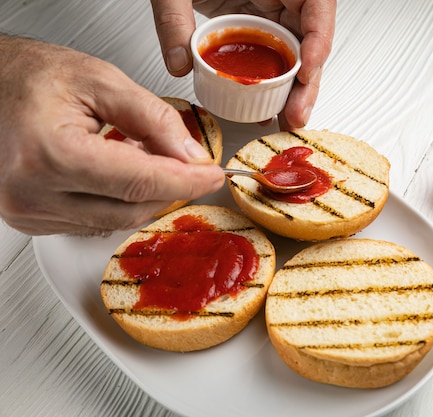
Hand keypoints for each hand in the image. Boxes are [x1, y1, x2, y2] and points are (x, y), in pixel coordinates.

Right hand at [0, 36, 224, 235]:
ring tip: (150, 161)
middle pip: (131, 209)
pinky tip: (121, 176)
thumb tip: (191, 156)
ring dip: (145, 196)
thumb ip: (154, 119)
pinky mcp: (31, 220)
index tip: (213, 175)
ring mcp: (28, 212)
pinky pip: (93, 222)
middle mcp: (32, 192)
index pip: (139, 182)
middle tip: (195, 168)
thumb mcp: (102, 81)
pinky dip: (118, 202)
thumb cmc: (31, 77)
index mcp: (50, 153)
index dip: (186, 181)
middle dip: (171, 189)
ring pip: (115, 221)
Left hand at [150, 0, 335, 129]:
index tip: (307, 71)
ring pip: (297, 53)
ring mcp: (274, 10)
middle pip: (311, 39)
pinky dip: (275, 83)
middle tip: (296, 113)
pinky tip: (269, 106)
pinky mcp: (261, 25)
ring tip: (286, 119)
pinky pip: (276, 56)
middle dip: (307, 82)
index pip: (317, 5)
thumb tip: (179, 63)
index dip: (319, 40)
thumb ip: (174, 19)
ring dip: (295, 90)